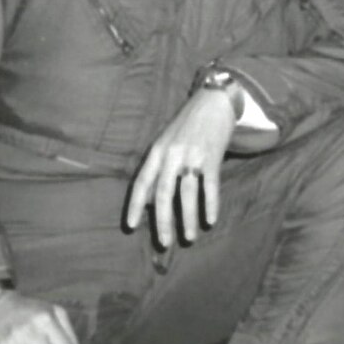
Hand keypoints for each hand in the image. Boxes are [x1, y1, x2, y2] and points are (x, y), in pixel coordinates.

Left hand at [125, 88, 236, 248]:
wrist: (213, 101)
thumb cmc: (187, 126)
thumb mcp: (166, 144)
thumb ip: (158, 170)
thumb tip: (150, 202)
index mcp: (157, 152)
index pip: (141, 182)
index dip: (135, 205)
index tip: (131, 226)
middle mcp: (172, 154)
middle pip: (163, 192)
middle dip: (162, 220)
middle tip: (163, 242)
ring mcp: (192, 155)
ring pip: (187, 192)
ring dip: (188, 218)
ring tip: (189, 237)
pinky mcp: (212, 156)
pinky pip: (210, 185)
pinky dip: (210, 204)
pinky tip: (210, 220)